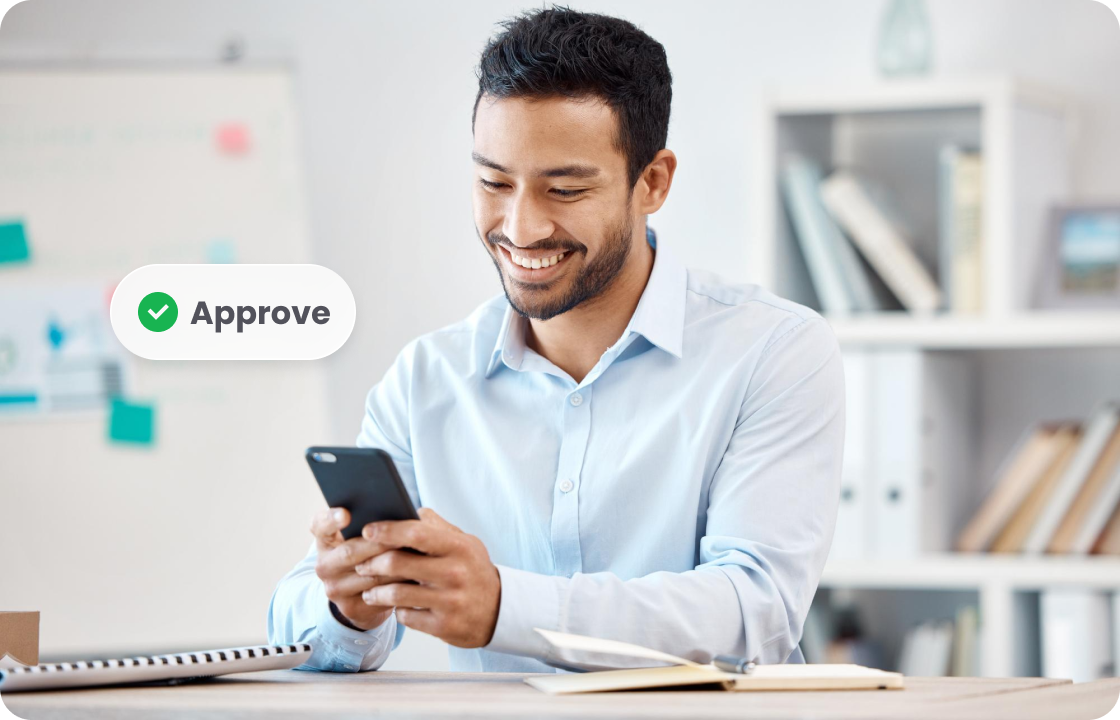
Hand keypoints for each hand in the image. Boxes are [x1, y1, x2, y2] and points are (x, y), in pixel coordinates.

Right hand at [310, 507, 407, 630]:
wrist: (361, 593)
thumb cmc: (368, 552)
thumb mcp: (362, 536)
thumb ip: (370, 522)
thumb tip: (396, 511)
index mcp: (325, 540)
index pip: (320, 525)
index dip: (331, 519)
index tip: (347, 514)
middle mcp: (324, 565)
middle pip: (350, 552)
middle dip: (380, 543)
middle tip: (404, 535)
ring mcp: (335, 589)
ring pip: (370, 575)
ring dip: (396, 565)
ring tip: (417, 553)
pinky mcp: (351, 608)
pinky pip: (380, 594)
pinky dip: (399, 584)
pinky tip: (415, 575)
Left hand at [354, 508, 500, 647]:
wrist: (499, 610)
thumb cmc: (474, 570)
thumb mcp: (465, 543)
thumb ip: (438, 527)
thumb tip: (411, 511)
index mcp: (458, 548)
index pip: (416, 533)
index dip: (388, 530)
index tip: (368, 530)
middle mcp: (455, 573)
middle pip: (398, 563)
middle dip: (372, 563)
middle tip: (361, 564)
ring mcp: (449, 601)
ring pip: (396, 594)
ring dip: (376, 592)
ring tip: (369, 590)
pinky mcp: (443, 626)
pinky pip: (406, 616)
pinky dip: (396, 611)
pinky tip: (394, 606)